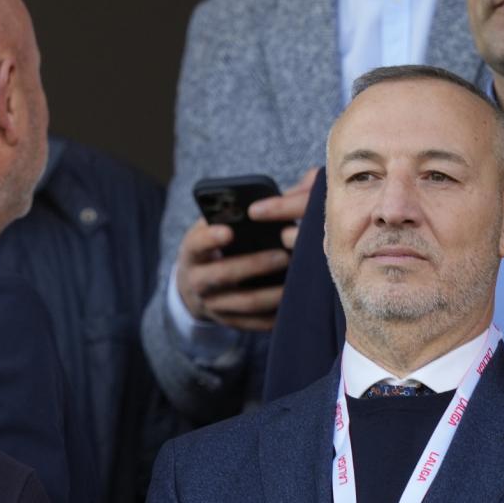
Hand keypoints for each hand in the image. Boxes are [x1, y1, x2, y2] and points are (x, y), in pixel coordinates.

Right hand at [177, 168, 318, 331]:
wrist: (197, 286)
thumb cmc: (222, 246)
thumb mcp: (223, 224)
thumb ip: (260, 204)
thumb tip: (310, 179)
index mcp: (193, 251)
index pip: (195, 244)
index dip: (209, 238)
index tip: (228, 230)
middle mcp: (196, 279)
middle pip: (221, 275)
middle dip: (252, 266)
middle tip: (282, 256)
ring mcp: (211, 304)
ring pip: (241, 303)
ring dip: (268, 294)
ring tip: (294, 282)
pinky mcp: (227, 322)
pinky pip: (252, 323)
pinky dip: (272, 315)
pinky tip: (293, 304)